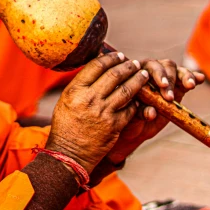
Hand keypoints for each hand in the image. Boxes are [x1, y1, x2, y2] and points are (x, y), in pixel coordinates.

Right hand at [45, 52, 149, 173]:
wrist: (69, 153)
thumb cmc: (66, 126)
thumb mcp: (66, 100)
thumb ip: (80, 85)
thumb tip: (96, 67)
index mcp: (75, 90)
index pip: (97, 66)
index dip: (111, 58)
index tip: (118, 55)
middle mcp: (90, 99)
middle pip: (115, 75)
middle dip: (128, 66)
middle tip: (135, 63)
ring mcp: (103, 112)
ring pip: (127, 90)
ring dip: (138, 80)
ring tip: (143, 74)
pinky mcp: (114, 126)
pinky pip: (130, 109)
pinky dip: (136, 102)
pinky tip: (140, 98)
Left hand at [105, 59, 204, 165]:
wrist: (135, 129)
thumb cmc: (127, 120)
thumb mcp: (130, 118)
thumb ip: (139, 113)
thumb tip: (151, 112)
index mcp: (135, 75)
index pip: (146, 67)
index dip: (156, 74)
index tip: (163, 85)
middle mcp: (149, 72)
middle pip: (163, 66)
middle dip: (169, 79)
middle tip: (170, 97)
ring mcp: (164, 78)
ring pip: (175, 69)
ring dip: (184, 76)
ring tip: (190, 85)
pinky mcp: (177, 87)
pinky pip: (186, 78)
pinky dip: (193, 77)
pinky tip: (200, 79)